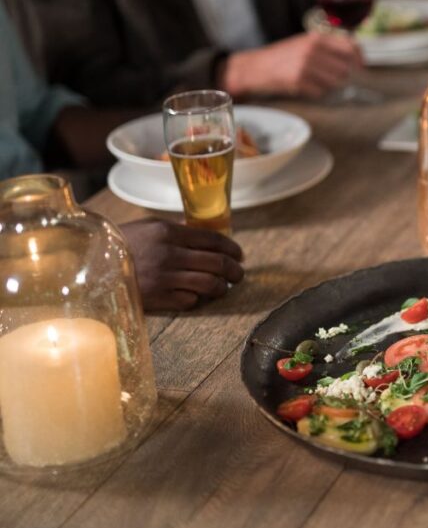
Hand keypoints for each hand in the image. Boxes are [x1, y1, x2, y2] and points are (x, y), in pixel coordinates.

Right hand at [119, 219, 243, 310]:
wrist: (88, 264)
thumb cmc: (121, 243)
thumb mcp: (149, 227)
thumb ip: (177, 231)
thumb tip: (206, 237)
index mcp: (169, 232)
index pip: (213, 240)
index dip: (232, 249)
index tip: (240, 255)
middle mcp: (170, 254)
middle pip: (216, 263)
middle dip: (234, 271)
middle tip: (239, 275)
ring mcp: (163, 277)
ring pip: (208, 284)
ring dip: (221, 287)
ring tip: (223, 288)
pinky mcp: (156, 298)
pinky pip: (189, 301)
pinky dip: (197, 299)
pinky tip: (197, 296)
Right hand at [221, 33, 362, 98]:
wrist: (254, 67)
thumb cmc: (281, 57)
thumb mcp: (304, 44)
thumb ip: (326, 48)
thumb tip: (354, 59)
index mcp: (316, 38)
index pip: (350, 46)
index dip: (359, 59)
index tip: (361, 68)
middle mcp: (313, 49)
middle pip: (345, 68)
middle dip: (342, 77)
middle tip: (331, 79)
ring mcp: (306, 65)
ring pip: (335, 82)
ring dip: (330, 86)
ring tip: (316, 83)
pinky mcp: (299, 80)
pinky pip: (321, 92)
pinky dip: (317, 93)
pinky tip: (306, 88)